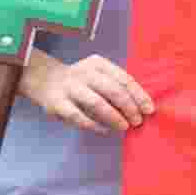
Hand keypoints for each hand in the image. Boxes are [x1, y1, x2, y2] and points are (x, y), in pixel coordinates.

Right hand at [22, 48, 153, 137]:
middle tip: (137, 121)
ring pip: (97, 103)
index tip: (149, 110)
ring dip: (114, 117)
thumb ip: (118, 87)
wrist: (45, 80)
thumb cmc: (83, 82)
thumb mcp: (100, 76)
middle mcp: (84, 73)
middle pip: (113, 90)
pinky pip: (79, 117)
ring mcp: (69, 87)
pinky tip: (105, 130)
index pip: (124, 79)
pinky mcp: (57, 103)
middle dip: (129, 107)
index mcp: (99, 64)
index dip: (139, 95)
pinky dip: (95, 125)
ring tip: (124, 127)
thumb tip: (143, 108)